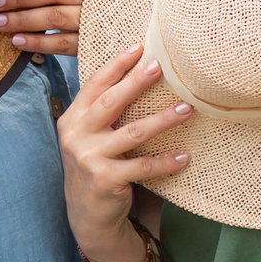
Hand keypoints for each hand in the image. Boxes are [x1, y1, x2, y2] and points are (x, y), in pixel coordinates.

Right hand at [56, 45, 192, 261]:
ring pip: (133, 133)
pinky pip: (143, 167)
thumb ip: (101, 112)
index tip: (138, 46)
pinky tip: (184, 156)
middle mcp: (76, 136)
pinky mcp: (105, 179)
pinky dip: (166, 161)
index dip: (116, 65)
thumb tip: (136, 75)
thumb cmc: (95, 166)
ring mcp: (89, 158)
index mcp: (72, 119)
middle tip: (160, 66)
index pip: (94, 85)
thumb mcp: (89, 137)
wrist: (87, 214)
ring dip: (163, 119)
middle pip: (111, 102)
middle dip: (136, 82)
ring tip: (187, 108)